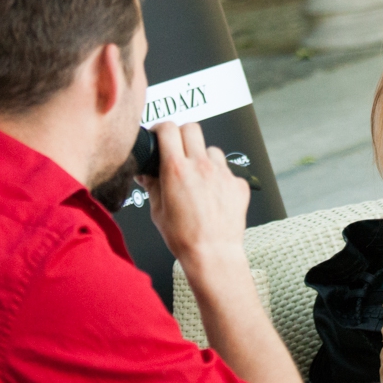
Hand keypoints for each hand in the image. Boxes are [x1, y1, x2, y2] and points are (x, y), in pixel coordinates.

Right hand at [138, 121, 250, 275]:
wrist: (213, 254)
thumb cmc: (185, 238)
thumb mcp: (158, 210)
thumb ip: (152, 185)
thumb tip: (145, 173)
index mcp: (176, 170)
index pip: (168, 129)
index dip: (161, 129)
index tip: (159, 135)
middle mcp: (201, 166)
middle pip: (191, 128)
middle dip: (181, 135)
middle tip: (177, 149)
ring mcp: (222, 173)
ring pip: (211, 149)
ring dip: (202, 157)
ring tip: (198, 178)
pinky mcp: (238, 183)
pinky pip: (227, 170)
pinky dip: (219, 178)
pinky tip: (214, 195)